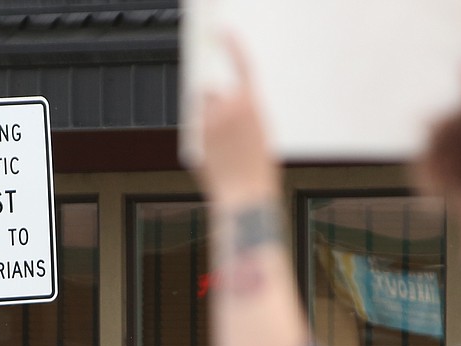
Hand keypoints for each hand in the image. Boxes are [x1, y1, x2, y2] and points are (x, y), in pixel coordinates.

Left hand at [195, 37, 279, 209]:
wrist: (245, 197)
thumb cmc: (258, 171)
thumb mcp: (263, 135)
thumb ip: (247, 113)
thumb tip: (229, 102)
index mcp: (252, 105)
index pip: (242, 65)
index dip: (234, 46)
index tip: (226, 33)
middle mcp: (229, 108)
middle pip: (213, 89)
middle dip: (217, 100)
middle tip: (226, 120)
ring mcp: (210, 122)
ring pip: (203, 107)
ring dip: (208, 116)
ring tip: (223, 142)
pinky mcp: (197, 136)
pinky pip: (197, 125)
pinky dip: (204, 132)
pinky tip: (217, 152)